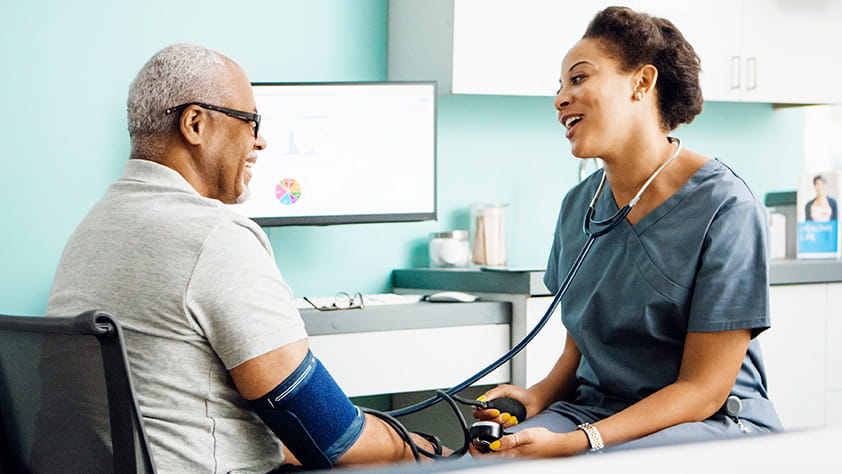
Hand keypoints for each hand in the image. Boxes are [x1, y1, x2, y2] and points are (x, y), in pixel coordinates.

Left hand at [469, 427, 584, 457]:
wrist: (558, 446)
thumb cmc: (545, 441)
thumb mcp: (526, 435)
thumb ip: (510, 440)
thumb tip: (494, 445)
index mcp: (511, 455)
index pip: (486, 457)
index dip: (475, 450)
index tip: (471, 441)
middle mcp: (511, 459)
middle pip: (487, 458)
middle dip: (479, 449)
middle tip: (475, 439)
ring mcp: (513, 459)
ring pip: (494, 456)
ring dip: (487, 448)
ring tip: (485, 437)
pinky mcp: (517, 456)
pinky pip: (502, 454)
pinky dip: (496, 447)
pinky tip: (497, 440)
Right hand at [473, 384, 541, 428]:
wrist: (533, 401)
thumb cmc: (520, 394)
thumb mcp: (505, 390)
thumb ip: (492, 394)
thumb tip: (481, 400)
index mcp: (489, 402)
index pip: (478, 410)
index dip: (484, 413)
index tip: (495, 411)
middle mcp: (492, 411)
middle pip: (482, 420)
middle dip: (492, 419)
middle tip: (503, 415)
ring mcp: (498, 420)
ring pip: (491, 426)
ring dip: (500, 422)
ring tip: (509, 417)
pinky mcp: (505, 426)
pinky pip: (500, 430)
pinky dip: (507, 426)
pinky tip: (513, 420)